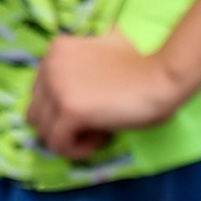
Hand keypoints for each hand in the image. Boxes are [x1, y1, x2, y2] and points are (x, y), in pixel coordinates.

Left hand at [28, 32, 182, 160]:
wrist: (163, 76)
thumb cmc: (142, 67)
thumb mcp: (101, 53)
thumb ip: (79, 65)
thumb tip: (71, 92)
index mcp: (55, 50)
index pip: (40, 93)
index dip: (63, 107)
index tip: (93, 108)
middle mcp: (49, 65)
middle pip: (37, 113)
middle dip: (62, 125)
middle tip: (94, 124)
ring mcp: (57, 88)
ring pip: (43, 131)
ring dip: (70, 138)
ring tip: (98, 132)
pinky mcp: (70, 111)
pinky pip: (58, 144)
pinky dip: (77, 150)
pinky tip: (100, 139)